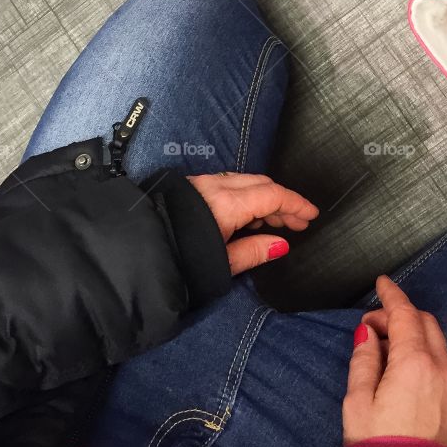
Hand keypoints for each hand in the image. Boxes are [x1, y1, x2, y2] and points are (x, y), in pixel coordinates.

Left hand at [187, 172, 318, 274]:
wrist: (135, 255)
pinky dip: (245, 196)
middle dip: (282, 201)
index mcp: (227, 203)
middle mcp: (216, 186)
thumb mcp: (221, 264)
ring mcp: (202, 184)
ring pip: (244, 182)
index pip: (272, 195)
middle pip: (260, 184)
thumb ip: (253, 252)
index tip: (311, 215)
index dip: (296, 204)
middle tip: (297, 222)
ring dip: (263, 198)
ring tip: (275, 222)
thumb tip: (281, 243)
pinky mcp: (191, 189)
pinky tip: (247, 216)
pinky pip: (228, 185)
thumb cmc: (179, 262)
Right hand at [343, 275, 446, 446]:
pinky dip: (426, 355)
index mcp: (414, 363)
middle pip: (425, 322)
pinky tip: (406, 370)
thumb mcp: (357, 402)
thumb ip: (363, 360)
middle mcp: (441, 369)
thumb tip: (367, 334)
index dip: (392, 295)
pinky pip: (444, 364)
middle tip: (374, 325)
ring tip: (386, 351)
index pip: (405, 314)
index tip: (383, 284)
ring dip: (414, 335)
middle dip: (401, 315)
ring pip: (437, 343)